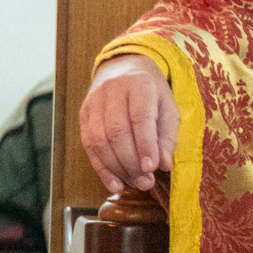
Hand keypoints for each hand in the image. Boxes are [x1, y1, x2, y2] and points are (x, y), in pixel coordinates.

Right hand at [79, 54, 178, 193]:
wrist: (123, 68)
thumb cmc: (152, 93)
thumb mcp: (169, 108)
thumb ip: (168, 136)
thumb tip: (164, 164)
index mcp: (139, 84)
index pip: (139, 117)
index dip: (145, 145)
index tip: (152, 168)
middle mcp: (112, 90)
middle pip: (116, 132)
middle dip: (131, 162)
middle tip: (147, 182)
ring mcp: (94, 102)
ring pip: (99, 140)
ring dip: (117, 168)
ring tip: (136, 183)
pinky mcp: (84, 114)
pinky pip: (89, 145)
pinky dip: (102, 168)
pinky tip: (116, 183)